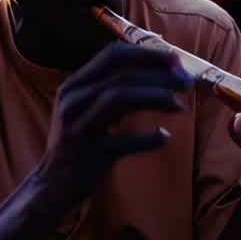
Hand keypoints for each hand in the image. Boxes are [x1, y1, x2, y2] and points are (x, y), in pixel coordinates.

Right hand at [36, 42, 190, 201]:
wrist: (54, 185)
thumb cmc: (83, 144)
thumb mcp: (92, 110)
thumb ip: (118, 90)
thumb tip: (165, 72)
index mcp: (75, 85)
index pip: (113, 54)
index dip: (147, 55)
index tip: (176, 62)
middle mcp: (72, 100)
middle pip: (120, 74)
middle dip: (158, 75)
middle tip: (186, 83)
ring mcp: (77, 127)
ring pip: (118, 97)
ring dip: (155, 97)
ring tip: (179, 106)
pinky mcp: (87, 155)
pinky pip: (122, 141)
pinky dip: (147, 138)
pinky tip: (164, 137)